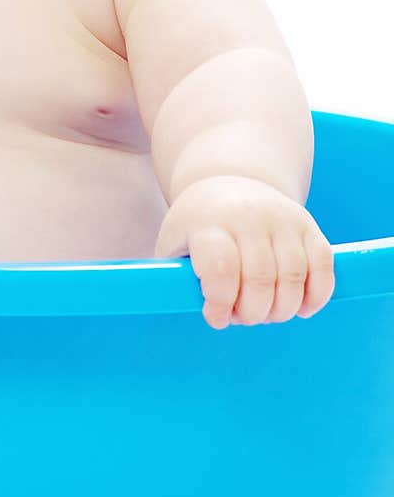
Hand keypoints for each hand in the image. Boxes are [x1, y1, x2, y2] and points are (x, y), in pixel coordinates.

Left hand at [154, 174, 334, 328]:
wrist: (231, 180)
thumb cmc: (199, 225)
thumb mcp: (174, 242)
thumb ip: (173, 277)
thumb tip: (182, 309)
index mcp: (209, 222)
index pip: (221, 266)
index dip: (220, 301)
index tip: (215, 316)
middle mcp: (248, 216)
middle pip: (260, 279)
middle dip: (252, 313)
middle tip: (242, 316)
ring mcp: (282, 219)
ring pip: (293, 277)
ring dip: (281, 310)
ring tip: (266, 312)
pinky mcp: (308, 226)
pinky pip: (323, 267)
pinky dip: (315, 296)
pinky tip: (300, 308)